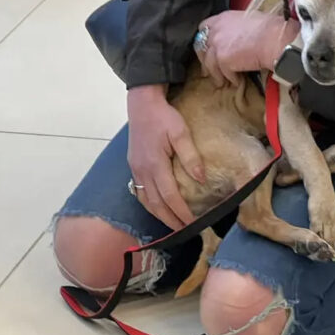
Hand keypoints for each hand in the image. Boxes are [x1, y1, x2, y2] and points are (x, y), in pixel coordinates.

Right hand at [126, 84, 204, 229]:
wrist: (141, 103)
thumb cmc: (164, 116)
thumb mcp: (180, 132)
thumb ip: (190, 156)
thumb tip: (201, 178)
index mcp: (155, 164)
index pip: (170, 196)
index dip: (181, 212)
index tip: (193, 223)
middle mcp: (142, 171)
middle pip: (156, 204)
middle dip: (171, 220)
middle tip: (186, 231)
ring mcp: (135, 169)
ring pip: (146, 200)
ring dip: (159, 215)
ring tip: (174, 224)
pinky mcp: (133, 166)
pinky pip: (140, 192)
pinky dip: (150, 204)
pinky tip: (158, 208)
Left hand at [195, 10, 298, 86]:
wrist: (274, 38)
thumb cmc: (270, 28)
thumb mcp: (248, 20)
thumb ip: (236, 27)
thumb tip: (238, 36)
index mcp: (222, 18)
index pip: (204, 27)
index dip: (205, 39)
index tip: (208, 48)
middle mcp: (216, 30)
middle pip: (201, 47)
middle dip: (204, 59)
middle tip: (208, 69)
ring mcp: (217, 45)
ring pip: (209, 64)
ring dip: (216, 74)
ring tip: (222, 81)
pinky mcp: (223, 60)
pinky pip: (223, 73)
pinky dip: (231, 79)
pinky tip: (237, 82)